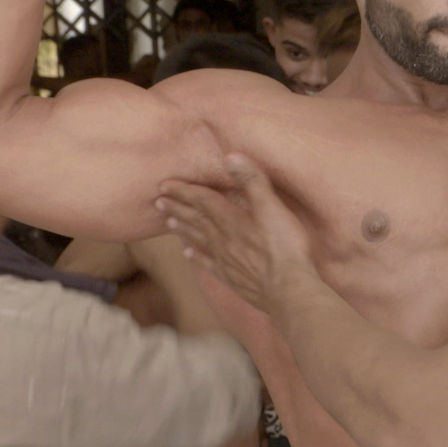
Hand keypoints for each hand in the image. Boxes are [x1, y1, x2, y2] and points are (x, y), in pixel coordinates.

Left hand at [155, 154, 314, 313]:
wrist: (289, 291)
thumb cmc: (285, 248)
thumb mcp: (273, 208)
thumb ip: (253, 181)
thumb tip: (230, 155)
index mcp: (231, 220)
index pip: (202, 200)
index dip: (185, 190)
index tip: (165, 184)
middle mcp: (223, 240)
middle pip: (195, 219)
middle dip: (177, 207)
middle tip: (158, 200)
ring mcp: (226, 260)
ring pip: (198, 240)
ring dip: (182, 228)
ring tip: (167, 221)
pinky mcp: (233, 278)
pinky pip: (208, 264)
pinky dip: (197, 257)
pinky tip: (188, 254)